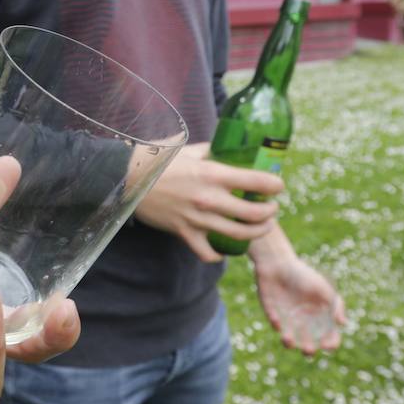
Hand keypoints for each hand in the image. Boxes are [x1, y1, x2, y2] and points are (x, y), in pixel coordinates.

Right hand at [133, 142, 280, 262]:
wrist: (126, 179)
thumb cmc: (156, 159)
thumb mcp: (188, 149)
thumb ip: (211, 151)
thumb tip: (227, 150)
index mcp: (212, 174)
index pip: (257, 181)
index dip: (274, 185)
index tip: (278, 186)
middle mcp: (209, 199)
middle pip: (254, 213)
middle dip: (270, 212)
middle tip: (272, 209)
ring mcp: (197, 219)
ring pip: (239, 235)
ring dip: (257, 232)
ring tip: (261, 227)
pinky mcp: (184, 233)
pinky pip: (208, 253)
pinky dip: (219, 253)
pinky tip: (225, 247)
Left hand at [250, 233, 346, 355]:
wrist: (277, 260)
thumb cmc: (303, 274)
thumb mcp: (322, 288)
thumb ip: (334, 305)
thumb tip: (343, 324)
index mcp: (319, 314)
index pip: (328, 334)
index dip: (330, 342)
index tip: (327, 345)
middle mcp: (304, 319)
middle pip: (308, 342)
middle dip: (309, 349)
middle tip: (308, 350)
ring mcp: (287, 317)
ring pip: (289, 338)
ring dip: (289, 343)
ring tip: (288, 339)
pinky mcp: (272, 312)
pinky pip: (274, 323)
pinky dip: (275, 324)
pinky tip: (276, 321)